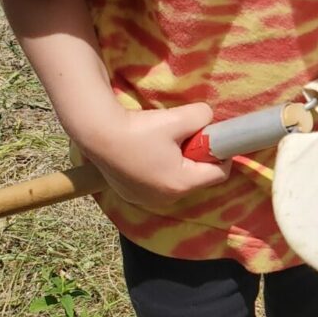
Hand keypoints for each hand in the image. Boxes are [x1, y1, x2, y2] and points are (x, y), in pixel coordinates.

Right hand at [81, 101, 231, 211]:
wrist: (96, 133)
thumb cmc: (139, 128)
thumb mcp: (180, 117)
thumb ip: (204, 117)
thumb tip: (208, 119)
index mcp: (182, 183)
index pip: (219, 174)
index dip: (221, 154)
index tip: (213, 138)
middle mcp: (166, 198)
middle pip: (197, 178)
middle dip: (197, 158)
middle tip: (184, 137)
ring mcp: (147, 200)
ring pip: (176, 180)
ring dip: (178, 163)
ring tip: (162, 143)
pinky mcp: (131, 195)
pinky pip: (157, 183)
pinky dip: (158, 169)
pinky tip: (146, 152)